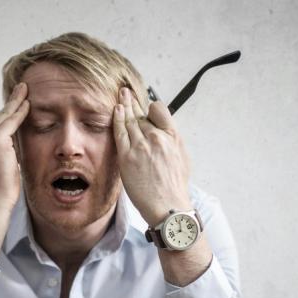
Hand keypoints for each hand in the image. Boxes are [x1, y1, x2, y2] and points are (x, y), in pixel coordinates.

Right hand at [0, 83, 29, 214]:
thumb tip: (4, 126)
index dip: (3, 112)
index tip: (13, 101)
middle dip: (10, 104)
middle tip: (21, 88)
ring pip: (3, 118)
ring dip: (16, 104)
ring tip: (24, 90)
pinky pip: (11, 122)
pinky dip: (20, 113)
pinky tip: (28, 104)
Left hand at [112, 87, 192, 225]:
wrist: (168, 206)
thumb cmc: (175, 186)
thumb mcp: (182, 158)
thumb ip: (172, 141)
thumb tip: (165, 131)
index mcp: (172, 137)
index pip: (159, 111)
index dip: (151, 108)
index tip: (146, 107)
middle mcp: (157, 137)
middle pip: (141, 114)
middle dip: (133, 102)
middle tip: (126, 91)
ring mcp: (141, 146)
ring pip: (130, 120)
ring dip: (124, 106)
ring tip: (120, 96)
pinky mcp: (127, 156)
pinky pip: (120, 132)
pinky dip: (117, 119)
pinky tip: (116, 110)